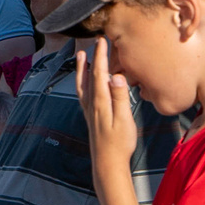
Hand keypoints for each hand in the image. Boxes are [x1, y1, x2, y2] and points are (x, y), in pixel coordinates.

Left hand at [75, 41, 138, 171]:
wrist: (107, 164)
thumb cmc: (119, 144)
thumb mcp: (124, 120)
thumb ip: (120, 97)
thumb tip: (116, 76)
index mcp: (101, 103)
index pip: (99, 74)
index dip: (101, 56)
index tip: (102, 40)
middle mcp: (92, 105)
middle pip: (90, 76)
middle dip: (92, 58)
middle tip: (93, 42)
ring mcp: (89, 111)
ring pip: (83, 84)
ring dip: (82, 69)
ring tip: (81, 56)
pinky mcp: (91, 117)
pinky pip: (84, 94)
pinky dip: (83, 83)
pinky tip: (85, 82)